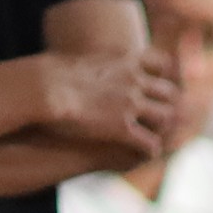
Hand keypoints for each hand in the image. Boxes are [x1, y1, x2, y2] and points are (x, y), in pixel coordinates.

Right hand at [41, 45, 182, 159]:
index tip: (160, 86)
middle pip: (169, 92)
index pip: (163, 63)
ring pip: (165, 117)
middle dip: (168, 104)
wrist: (43, 86)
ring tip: (155, 135)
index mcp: (126, 60)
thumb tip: (81, 65)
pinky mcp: (123, 128)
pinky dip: (150, 149)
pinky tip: (145, 152)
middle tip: (162, 115)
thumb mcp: (78, 59)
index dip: (166, 76)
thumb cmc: (50, 73)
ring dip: (162, 127)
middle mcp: (134, 80)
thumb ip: (92, 63)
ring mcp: (131, 104)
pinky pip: (150, 143)